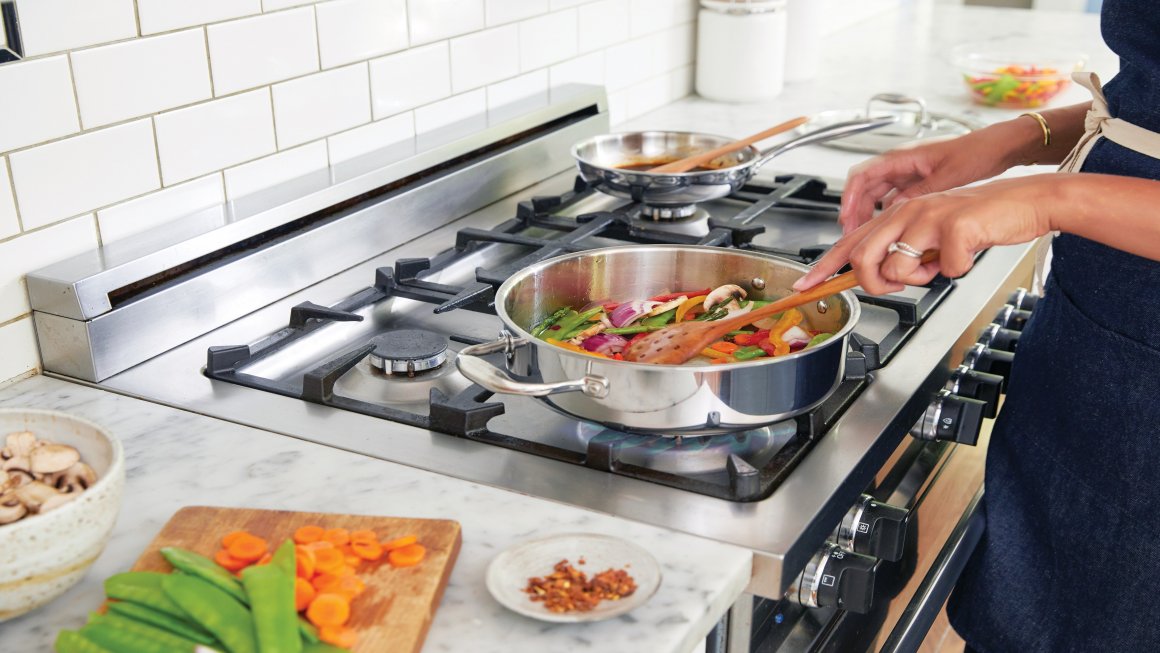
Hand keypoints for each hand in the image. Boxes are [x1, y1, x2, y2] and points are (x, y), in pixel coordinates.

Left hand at [795, 175, 1057, 294]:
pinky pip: (946, 271)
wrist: (1025, 203)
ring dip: (922, 278)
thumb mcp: (932, 238)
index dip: (824, 269)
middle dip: (877, 285)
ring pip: (899, 270)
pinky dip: (958, 271)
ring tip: (942, 262)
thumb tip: (884, 279)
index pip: (850, 244)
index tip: (805, 287)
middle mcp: (906, 212)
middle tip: (900, 285)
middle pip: (863, 261)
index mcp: (897, 215)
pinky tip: (969, 253)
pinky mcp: (956, 226)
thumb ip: (904, 254)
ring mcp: (929, 217)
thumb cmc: (980, 222)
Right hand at [838, 118, 1042, 232]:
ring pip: (877, 195)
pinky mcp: (918, 182)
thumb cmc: (976, 152)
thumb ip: (919, 193)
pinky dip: (885, 214)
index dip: (850, 198)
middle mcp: (901, 164)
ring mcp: (908, 173)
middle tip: (852, 234)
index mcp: (903, 157)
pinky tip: (889, 229)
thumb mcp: (947, 176)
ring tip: (865, 235)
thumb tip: (895, 211)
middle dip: (855, 211)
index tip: (846, 218)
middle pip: (865, 188)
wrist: (998, 147)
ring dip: (868, 214)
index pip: (862, 176)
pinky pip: (893, 199)